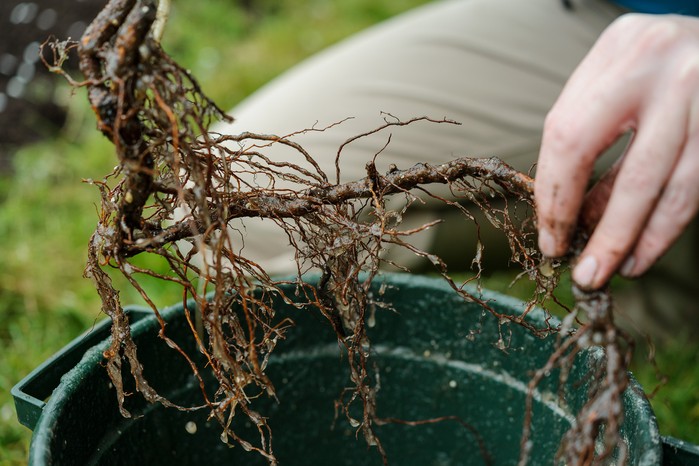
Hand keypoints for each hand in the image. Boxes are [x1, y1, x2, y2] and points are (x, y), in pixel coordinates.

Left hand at [535, 13, 698, 289]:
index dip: (555, 197)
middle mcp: (665, 72)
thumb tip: (568, 210)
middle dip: (601, 234)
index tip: (550, 235)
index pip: (568, 138)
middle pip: (625, 172)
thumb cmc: (655, 60)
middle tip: (582, 272)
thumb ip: (587, 127)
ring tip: (609, 271)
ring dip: (633, 240)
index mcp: (619, 50)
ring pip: (664, 190)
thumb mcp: (614, 72)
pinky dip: (664, 229)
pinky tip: (642, 252)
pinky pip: (692, 190)